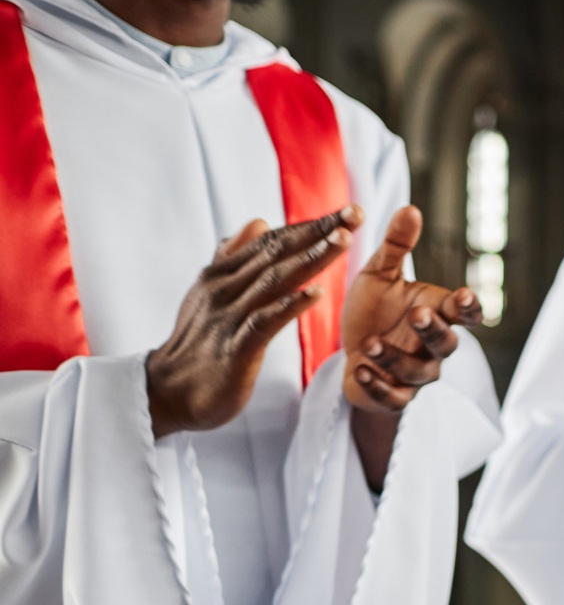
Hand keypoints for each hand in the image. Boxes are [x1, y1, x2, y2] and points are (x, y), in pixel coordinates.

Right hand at [146, 209, 359, 438]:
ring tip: (343, 240)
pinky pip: (264, 322)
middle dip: (319, 232)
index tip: (348, 212)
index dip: (311, 225)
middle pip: (278, 253)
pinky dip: (289, 306)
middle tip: (356, 214)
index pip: (273, 242)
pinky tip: (316, 294)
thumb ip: (234, 258)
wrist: (167, 392)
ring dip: (311, 259)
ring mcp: (228, 316)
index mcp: (222, 274)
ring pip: (275, 280)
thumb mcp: (211, 293)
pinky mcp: (235, 348)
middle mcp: (224, 288)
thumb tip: (258, 222)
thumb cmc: (198, 344)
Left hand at [341, 206, 482, 490]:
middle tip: (416, 313)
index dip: (469, 308)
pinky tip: (360, 371)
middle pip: (447, 343)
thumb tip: (410, 208)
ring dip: (395, 357)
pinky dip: (378, 387)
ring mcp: (416, 375)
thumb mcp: (379, 275)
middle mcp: (433, 347)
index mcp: (436, 314)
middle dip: (433, 330)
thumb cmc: (374, 312)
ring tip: (369, 342)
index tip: (463, 297)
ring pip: (419, 372)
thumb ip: (396, 246)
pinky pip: (395, 398)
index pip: (465, 314)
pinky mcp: (395, 397)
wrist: (353, 355)